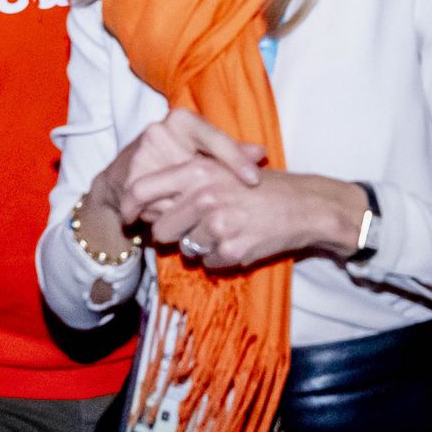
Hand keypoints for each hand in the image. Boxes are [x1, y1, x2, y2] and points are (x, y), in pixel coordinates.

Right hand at [77, 109, 265, 260]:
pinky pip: (161, 208)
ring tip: (205, 223)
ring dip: (192, 213)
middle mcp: (159, 132)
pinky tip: (181, 229)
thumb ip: (231, 152)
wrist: (119, 180)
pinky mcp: (129, 182)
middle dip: (213, 195)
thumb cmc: (170, 164)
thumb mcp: (201, 153)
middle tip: (232, 212)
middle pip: (198, 170)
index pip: (214, 138)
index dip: (235, 159)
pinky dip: (174, 220)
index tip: (255, 180)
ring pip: (179, 193)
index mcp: (181, 121)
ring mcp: (141, 156)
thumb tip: (260, 153)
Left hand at [141, 163, 367, 269]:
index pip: (141, 190)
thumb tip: (144, 199)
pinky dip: (220, 258)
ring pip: (186, 249)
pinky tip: (239, 241)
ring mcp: (217, 225)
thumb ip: (184, 180)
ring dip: (200, 246)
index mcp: (196, 171)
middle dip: (171, 235)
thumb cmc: (259, 187)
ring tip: (226, 230)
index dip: (128, 207)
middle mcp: (203, 196)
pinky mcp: (231, 249)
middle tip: (192, 229)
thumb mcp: (221, 168)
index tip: (127, 217)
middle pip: (161, 230)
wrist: (304, 206)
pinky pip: (209, 263)